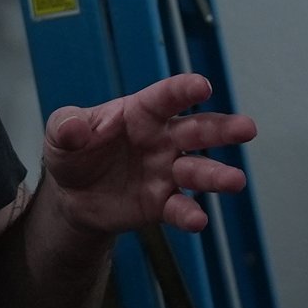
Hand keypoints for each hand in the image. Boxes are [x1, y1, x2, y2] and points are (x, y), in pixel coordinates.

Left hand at [40, 73, 255, 235]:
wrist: (72, 196)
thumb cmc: (75, 151)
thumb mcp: (60, 132)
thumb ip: (66, 125)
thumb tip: (75, 128)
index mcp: (141, 113)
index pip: (165, 98)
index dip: (183, 90)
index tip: (202, 86)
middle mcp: (162, 140)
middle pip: (197, 130)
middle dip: (223, 129)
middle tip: (247, 128)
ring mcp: (166, 172)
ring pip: (197, 170)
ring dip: (216, 175)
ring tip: (234, 181)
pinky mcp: (162, 203)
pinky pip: (180, 208)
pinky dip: (189, 215)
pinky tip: (197, 221)